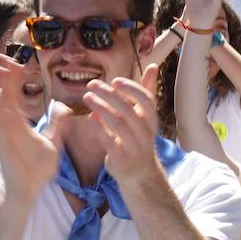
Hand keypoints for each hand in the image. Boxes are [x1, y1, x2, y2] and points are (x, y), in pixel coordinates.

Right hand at [0, 56, 65, 200]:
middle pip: (6, 97)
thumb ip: (56, 124)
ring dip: (2, 90)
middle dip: (4, 78)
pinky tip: (3, 98)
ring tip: (1, 69)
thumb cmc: (36, 169)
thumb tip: (62, 106)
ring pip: (3, 107)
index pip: (16, 96)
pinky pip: (3, 127)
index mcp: (19, 124)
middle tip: (3, 58)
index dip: (15, 79)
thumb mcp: (51, 142)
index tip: (16, 62)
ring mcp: (6, 136)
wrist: (26, 191)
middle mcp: (10, 127)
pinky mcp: (5, 147)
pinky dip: (2, 112)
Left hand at [83, 70, 166, 192]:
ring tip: (87, 97)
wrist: (139, 173)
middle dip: (108, 94)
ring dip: (101, 108)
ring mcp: (134, 146)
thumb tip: (153, 66)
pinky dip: (99, 129)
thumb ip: (147, 91)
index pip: (146, 99)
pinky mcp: (121, 159)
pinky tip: (90, 118)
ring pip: (118, 124)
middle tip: (92, 84)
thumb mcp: (146, 116)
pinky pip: (110, 142)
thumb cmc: (139, 137)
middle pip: (128, 109)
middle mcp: (146, 132)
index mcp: (151, 119)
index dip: (131, 88)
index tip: (115, 80)